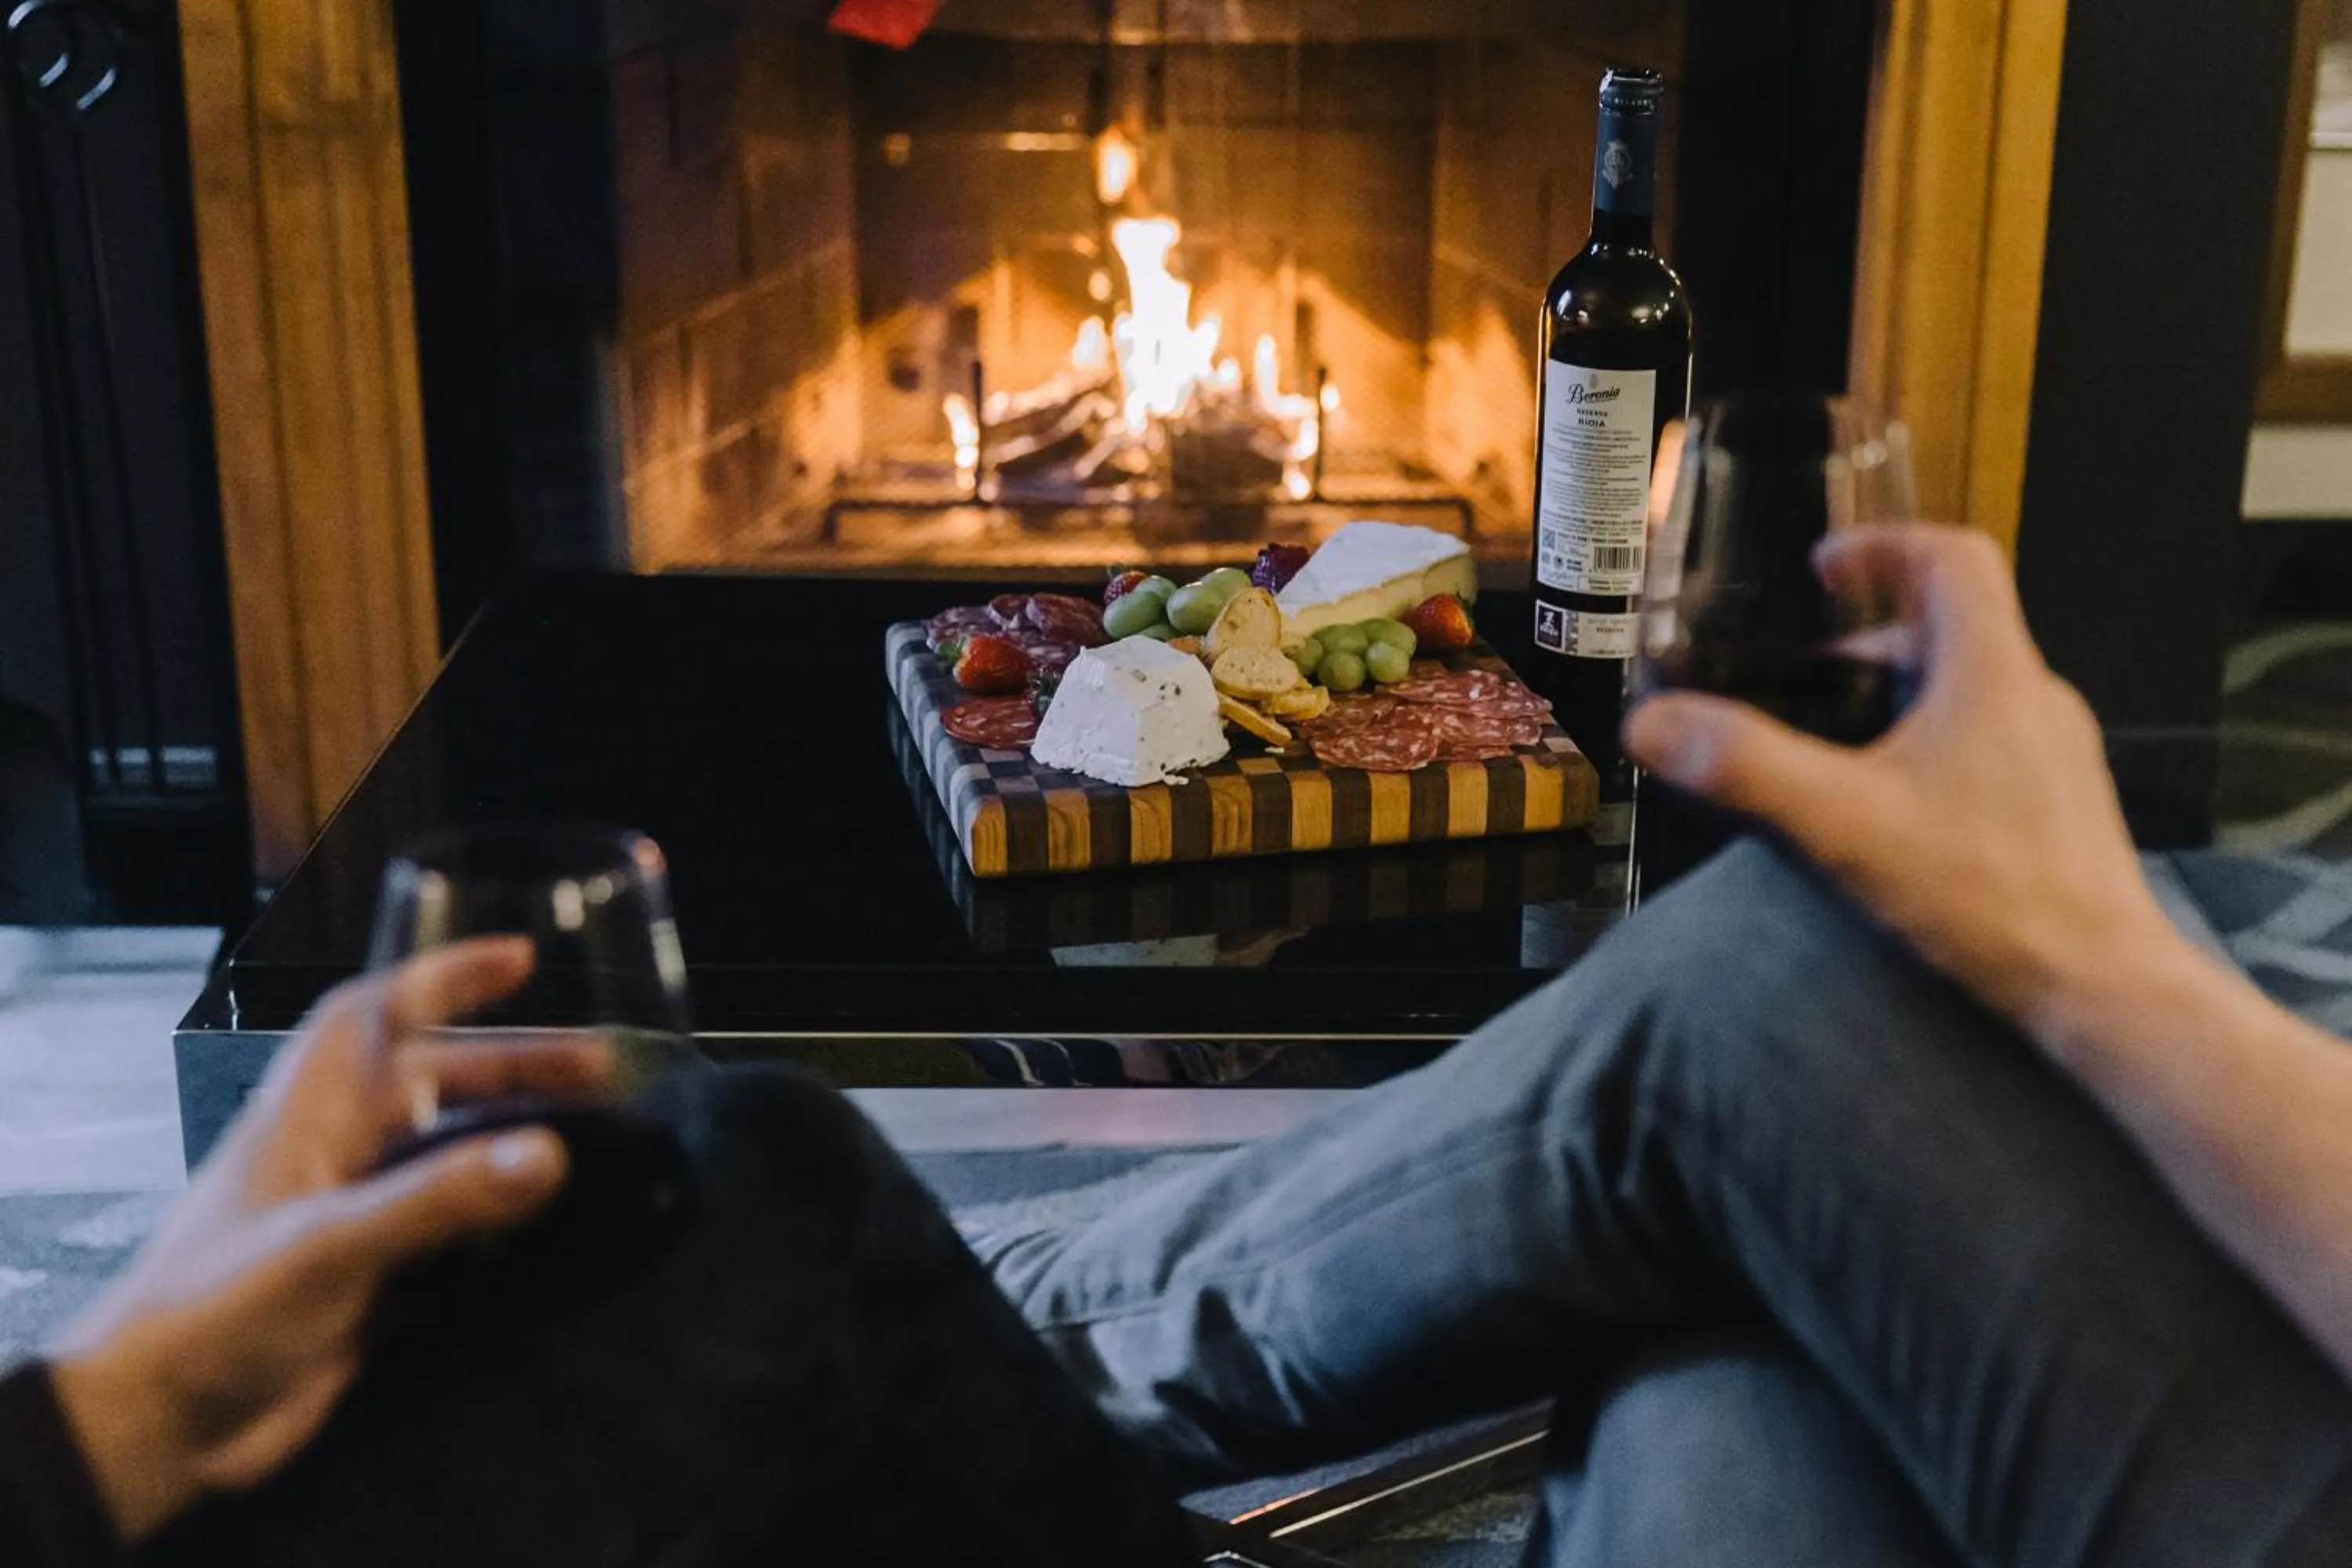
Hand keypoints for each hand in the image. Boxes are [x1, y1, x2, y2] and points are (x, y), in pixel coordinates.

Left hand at [44, 939, 600, 1540]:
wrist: (157, 1432)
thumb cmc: (214, 1314)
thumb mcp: (326, 1246)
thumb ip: (436, 1200)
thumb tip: (550, 1156)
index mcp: (307, 1119)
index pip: (374, 1017)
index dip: (442, 977)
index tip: (521, 959)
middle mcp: (334, 1157)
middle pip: (434, 1085)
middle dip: (516, 1066)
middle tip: (601, 1070)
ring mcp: (353, 1223)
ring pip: (448, 1158)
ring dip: (517, 1143)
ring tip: (597, 1142)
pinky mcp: (371, 1288)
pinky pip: (452, 1237)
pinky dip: (503, 1227)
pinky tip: (555, 1234)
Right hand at [1623, 523, 2191, 1037]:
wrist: (2101, 988)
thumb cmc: (1986, 892)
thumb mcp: (1845, 825)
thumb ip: (1746, 768)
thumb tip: (1649, 723)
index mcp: (1993, 673)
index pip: (1954, 558)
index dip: (1885, 546)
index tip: (1825, 568)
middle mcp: (2035, 698)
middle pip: (1955, 627)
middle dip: (1873, 637)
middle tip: (1804, 675)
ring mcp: (2057, 756)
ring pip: (1972, 690)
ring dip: (1902, 696)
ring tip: (1833, 742)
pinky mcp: (2062, 809)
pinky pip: (1990, 745)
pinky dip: (1933, 747)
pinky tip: (1891, 811)